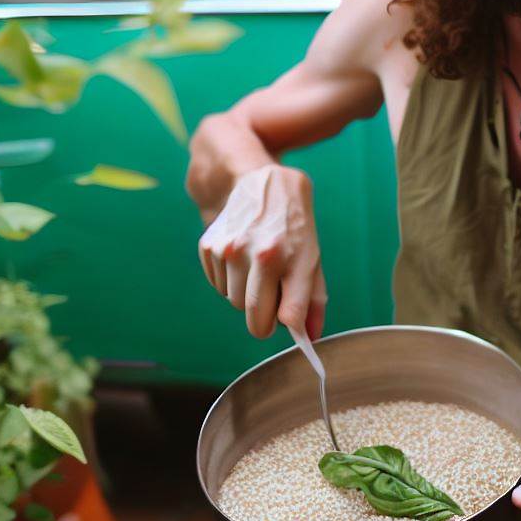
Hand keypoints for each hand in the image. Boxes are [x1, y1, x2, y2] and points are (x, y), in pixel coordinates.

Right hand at [198, 164, 326, 340]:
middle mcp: (255, 253)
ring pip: (235, 303)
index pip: (287, 316)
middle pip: (254, 318)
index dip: (289, 325)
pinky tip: (242, 258)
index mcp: (287, 256)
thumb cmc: (293, 227)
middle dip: (265, 317)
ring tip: (258, 268)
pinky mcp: (208, 246)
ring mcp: (228, 249)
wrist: (262, 183)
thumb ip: (313, 298)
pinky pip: (218, 286)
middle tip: (274, 297)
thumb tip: (311, 336)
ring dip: (247, 295)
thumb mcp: (312, 256)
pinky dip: (230, 281)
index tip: (289, 323)